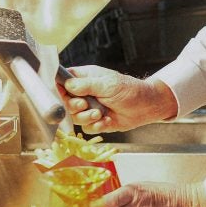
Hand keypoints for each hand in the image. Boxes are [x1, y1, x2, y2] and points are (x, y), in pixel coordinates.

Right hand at [61, 65, 176, 133]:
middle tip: (84, 105)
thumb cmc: (130, 90)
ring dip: (86, 117)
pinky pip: (87, 128)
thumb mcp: (108, 84)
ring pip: (75, 117)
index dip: (59, 89)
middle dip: (73, 107)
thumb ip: (87, 85)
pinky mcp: (96, 121)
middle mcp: (84, 93)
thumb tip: (68, 85)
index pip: (62, 81)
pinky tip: (107, 120)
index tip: (62, 96)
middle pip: (65, 102)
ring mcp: (89, 107)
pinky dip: (96, 126)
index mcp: (85, 78)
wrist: (146, 107)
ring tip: (99, 114)